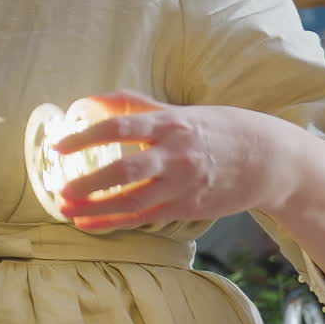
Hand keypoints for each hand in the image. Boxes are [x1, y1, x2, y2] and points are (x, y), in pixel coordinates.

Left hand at [53, 89, 287, 229]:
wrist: (266, 159)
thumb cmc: (216, 128)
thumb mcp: (179, 110)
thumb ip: (137, 106)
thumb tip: (94, 100)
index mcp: (170, 123)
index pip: (120, 127)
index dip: (87, 136)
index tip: (60, 144)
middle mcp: (175, 155)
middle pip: (125, 170)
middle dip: (88, 181)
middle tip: (58, 186)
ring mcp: (182, 185)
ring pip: (132, 201)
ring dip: (96, 207)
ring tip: (66, 209)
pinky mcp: (186, 208)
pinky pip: (143, 218)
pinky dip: (113, 222)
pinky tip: (89, 223)